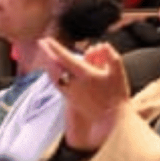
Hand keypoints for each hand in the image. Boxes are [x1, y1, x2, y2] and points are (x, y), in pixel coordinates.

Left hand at [40, 37, 132, 151]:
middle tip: (41, 42)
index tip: (47, 39)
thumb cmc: (117, 96)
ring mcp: (70, 93)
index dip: (55, 48)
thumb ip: (110, 55)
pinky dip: (53, 75)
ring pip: (53, 76)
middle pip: (54, 66)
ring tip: (46, 56)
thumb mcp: (119, 71)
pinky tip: (54, 72)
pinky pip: (57, 85)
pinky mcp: (71, 101)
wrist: (112, 121)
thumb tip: (101, 45)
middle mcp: (74, 84)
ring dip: (48, 64)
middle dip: (47, 53)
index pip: (65, 58)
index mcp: (85, 75)